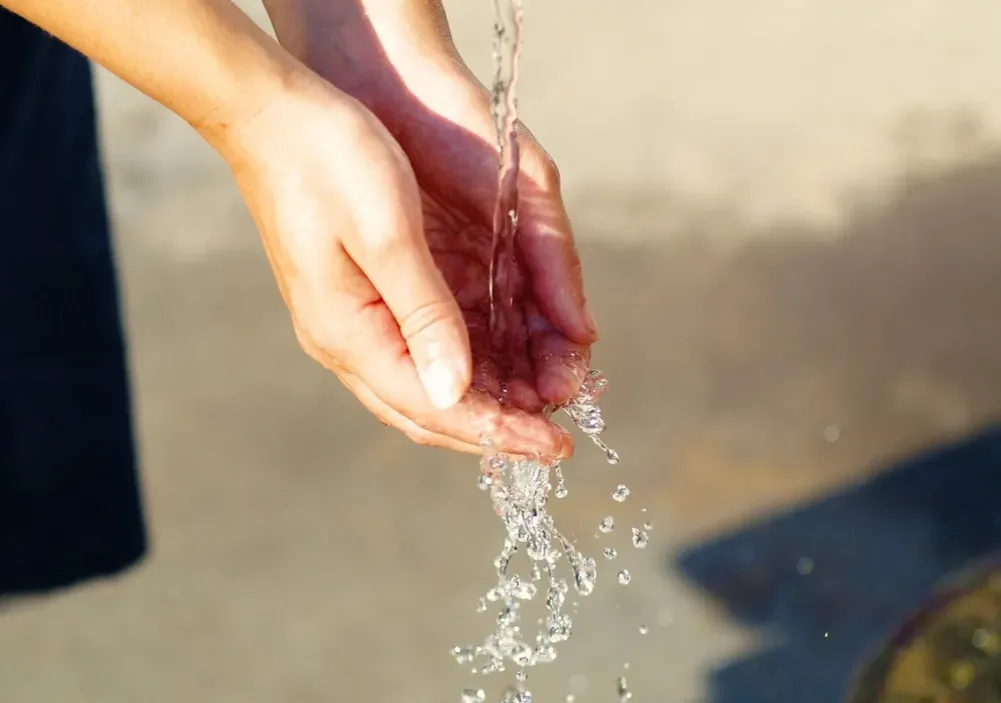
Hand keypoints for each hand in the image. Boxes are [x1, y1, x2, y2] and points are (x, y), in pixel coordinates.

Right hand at [264, 3, 599, 453]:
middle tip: (554, 440)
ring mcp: (348, 322)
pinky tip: (502, 363)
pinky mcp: (360, 298)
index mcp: (349, 333)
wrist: (272, 113)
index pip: (434, 407)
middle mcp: (345, 340)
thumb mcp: (388, 234)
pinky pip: (418, 352)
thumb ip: (425, 316)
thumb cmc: (328, 160)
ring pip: (425, 386)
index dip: (498, 432)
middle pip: (428, 411)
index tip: (555, 448)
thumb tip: (455, 392)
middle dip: (495, 429)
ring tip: (541, 404)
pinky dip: (466, 366)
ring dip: (484, 401)